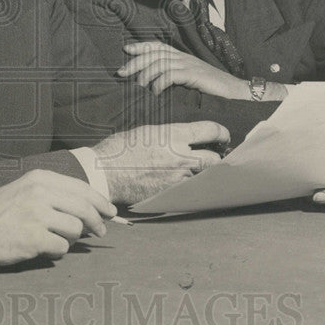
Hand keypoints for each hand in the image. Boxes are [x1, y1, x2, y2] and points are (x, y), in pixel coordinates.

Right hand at [0, 170, 115, 265]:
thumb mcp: (24, 189)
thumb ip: (54, 193)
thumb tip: (88, 207)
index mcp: (39, 178)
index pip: (82, 188)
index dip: (100, 202)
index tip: (109, 211)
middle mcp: (40, 193)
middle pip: (84, 209)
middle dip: (97, 223)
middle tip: (100, 232)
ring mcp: (37, 215)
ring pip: (75, 230)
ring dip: (70, 238)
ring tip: (55, 238)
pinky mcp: (33, 238)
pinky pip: (62, 248)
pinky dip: (57, 251)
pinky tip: (43, 247)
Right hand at [92, 120, 226, 204]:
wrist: (103, 172)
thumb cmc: (120, 148)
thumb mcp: (147, 131)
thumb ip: (171, 134)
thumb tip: (186, 137)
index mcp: (174, 135)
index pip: (212, 131)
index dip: (222, 133)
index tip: (222, 137)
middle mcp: (180, 156)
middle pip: (215, 158)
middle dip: (218, 157)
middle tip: (216, 155)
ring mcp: (176, 178)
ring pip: (204, 177)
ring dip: (204, 173)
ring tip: (199, 170)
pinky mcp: (169, 194)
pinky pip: (188, 190)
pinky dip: (189, 186)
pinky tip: (183, 182)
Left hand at [119, 42, 286, 100]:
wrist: (235, 91)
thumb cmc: (212, 88)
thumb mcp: (190, 79)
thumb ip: (175, 76)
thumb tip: (155, 82)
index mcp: (182, 56)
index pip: (158, 46)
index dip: (142, 46)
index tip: (126, 49)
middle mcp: (183, 57)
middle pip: (154, 54)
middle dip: (135, 62)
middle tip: (121, 72)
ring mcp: (189, 64)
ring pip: (160, 63)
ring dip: (146, 74)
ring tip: (138, 85)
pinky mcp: (194, 74)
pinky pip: (171, 75)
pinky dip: (159, 82)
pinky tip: (155, 91)